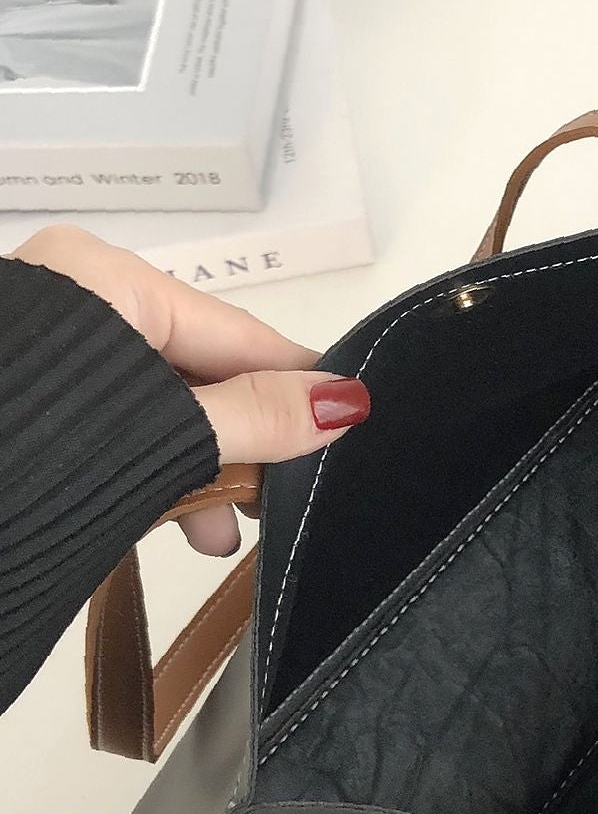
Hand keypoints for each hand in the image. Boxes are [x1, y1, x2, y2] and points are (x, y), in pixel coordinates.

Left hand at [12, 225, 369, 556]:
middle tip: (276, 502)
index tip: (349, 423)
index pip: (236, 332)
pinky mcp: (28, 405)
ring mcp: (43, 353)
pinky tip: (175, 524)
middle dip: (242, 443)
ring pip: (157, 408)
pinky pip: (115, 428)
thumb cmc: (38, 449)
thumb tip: (349, 401)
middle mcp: (73, 300)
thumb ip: (257, 417)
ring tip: (217, 534)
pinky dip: (150, 473)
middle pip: (197, 372)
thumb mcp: (167, 433)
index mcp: (106, 279)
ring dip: (197, 472)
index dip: (297, 382)